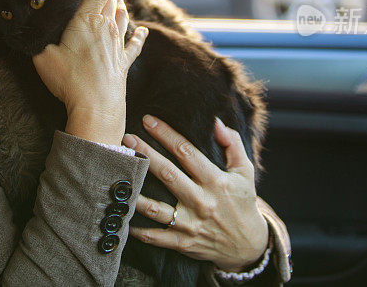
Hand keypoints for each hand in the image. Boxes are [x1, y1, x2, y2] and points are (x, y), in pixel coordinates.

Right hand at [32, 0, 147, 144]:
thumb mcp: (42, 56)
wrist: (96, 108)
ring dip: (119, 5)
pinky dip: (139, 35)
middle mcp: (107, 27)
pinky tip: (144, 32)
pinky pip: (135, 44)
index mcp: (88, 19)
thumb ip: (36, 40)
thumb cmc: (69, 80)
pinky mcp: (124, 62)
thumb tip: (27, 32)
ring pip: (123, 16)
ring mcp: (118, 44)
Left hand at [122, 115, 268, 271]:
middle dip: (146, 154)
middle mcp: (202, 201)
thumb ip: (232, 144)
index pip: (186, 152)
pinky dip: (138, 229)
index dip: (166, 134)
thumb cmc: (242, 202)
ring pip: (156, 208)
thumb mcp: (245, 171)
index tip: (148, 120)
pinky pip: (155, 236)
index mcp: (216, 181)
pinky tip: (123, 215)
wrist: (248, 245)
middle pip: (168, 174)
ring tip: (117, 176)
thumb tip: (215, 122)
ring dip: (135, 192)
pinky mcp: (183, 242)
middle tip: (126, 138)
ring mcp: (190, 223)